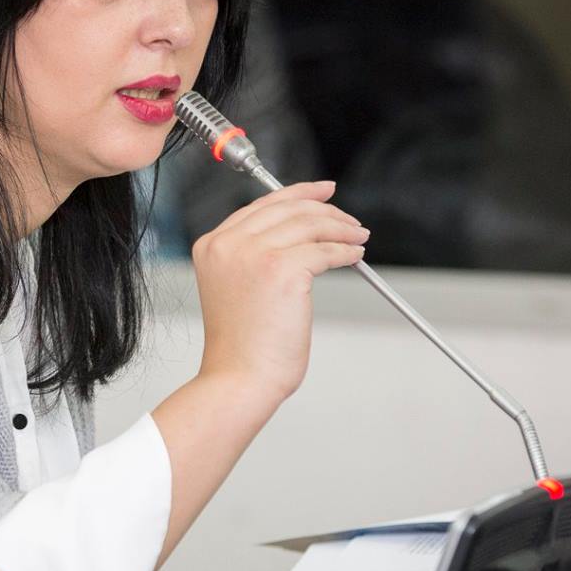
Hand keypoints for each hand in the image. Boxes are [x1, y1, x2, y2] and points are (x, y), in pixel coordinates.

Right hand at [191, 179, 365, 407]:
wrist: (239, 378)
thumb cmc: (241, 346)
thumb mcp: (235, 287)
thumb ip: (253, 256)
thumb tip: (300, 233)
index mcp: (212, 245)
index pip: (261, 205)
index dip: (298, 193)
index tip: (323, 192)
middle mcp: (228, 244)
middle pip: (287, 208)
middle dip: (326, 209)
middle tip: (349, 219)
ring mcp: (253, 254)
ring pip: (310, 225)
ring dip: (341, 229)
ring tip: (358, 238)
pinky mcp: (282, 270)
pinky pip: (325, 250)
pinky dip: (345, 251)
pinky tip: (354, 256)